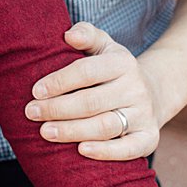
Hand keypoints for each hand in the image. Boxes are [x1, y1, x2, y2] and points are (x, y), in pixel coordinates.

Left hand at [26, 22, 160, 160]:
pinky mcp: (148, 138)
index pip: (87, 71)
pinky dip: (106, 152)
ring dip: (73, 130)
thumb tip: (68, 35)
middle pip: (92, 101)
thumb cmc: (115, 71)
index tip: (36, 92)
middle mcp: (136, 89)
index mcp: (123, 63)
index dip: (59, 82)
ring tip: (45, 132)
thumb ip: (86, 35)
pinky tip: (81, 150)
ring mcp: (144, 114)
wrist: (154, 93)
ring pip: (106, 126)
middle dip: (58, 108)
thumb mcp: (104, 47)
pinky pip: (129, 149)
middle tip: (32, 113)